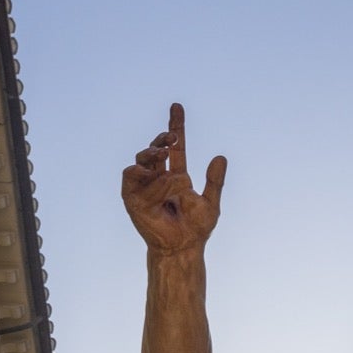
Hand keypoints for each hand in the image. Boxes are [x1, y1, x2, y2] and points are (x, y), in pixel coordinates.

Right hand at [122, 103, 226, 252]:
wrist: (182, 246)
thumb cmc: (197, 228)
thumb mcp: (211, 202)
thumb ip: (214, 181)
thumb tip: (220, 156)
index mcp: (176, 175)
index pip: (175, 147)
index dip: (176, 126)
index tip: (177, 106)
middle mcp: (158, 178)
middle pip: (155, 150)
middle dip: (161, 140)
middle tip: (172, 137)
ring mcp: (143, 187)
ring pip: (144, 161)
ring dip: (153, 155)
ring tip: (165, 159)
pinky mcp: (132, 198)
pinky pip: (133, 178)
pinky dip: (143, 174)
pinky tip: (153, 173)